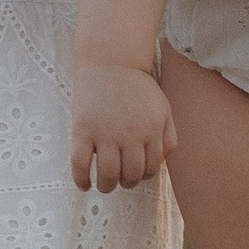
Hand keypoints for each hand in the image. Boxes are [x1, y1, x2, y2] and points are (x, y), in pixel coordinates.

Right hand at [71, 63, 176, 192]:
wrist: (110, 62)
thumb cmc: (136, 87)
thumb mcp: (163, 108)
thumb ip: (168, 136)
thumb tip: (161, 162)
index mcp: (152, 130)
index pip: (152, 168)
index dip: (144, 175)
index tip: (136, 174)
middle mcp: (130, 134)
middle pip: (131, 174)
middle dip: (127, 183)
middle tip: (121, 180)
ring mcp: (105, 133)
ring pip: (108, 174)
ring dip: (107, 186)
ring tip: (104, 184)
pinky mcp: (82, 130)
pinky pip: (80, 164)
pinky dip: (81, 180)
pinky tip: (84, 185)